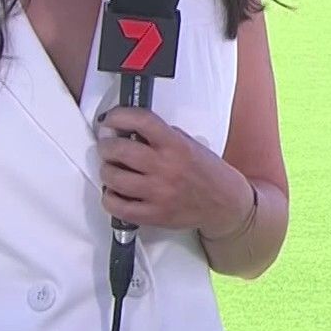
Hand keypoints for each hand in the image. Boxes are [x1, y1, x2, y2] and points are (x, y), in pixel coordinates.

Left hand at [99, 107, 250, 234]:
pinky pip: (117, 206)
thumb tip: (129, 130)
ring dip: (107, 170)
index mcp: (176, 146)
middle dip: (106, 145)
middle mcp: (166, 168)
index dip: (119, 116)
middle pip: (119, 150)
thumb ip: (161, 136)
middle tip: (108, 146)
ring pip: (113, 178)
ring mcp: (159, 193)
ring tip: (113, 169)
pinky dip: (110, 197)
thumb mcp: (189, 144)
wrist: (224, 204)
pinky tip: (117, 192)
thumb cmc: (206, 173)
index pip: (141, 121)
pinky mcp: (153, 215)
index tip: (111, 119)